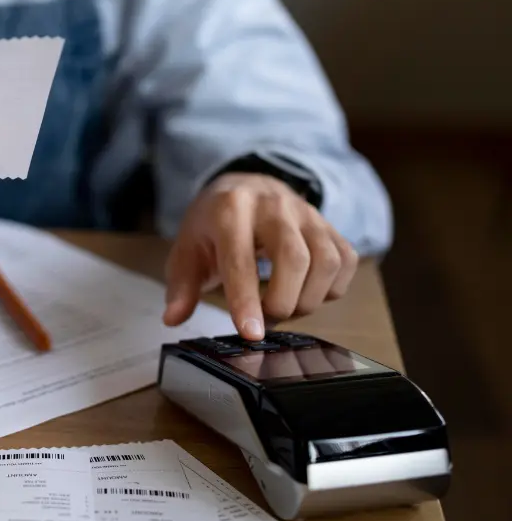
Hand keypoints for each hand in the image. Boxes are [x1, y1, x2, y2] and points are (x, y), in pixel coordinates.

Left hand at [162, 173, 358, 339]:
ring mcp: (306, 213)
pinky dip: (332, 288)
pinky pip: (346, 260)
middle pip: (294, 258)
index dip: (247, 300)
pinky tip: (307, 292)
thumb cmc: (213, 225)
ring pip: (326, 261)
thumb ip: (181, 286)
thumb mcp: (187, 250)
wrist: (245, 186)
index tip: (252, 334)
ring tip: (284, 307)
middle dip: (283, 302)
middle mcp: (273, 206)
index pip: (241, 258)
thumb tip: (173, 318)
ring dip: (309, 298)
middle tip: (266, 320)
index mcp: (230, 210)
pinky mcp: (329, 224)